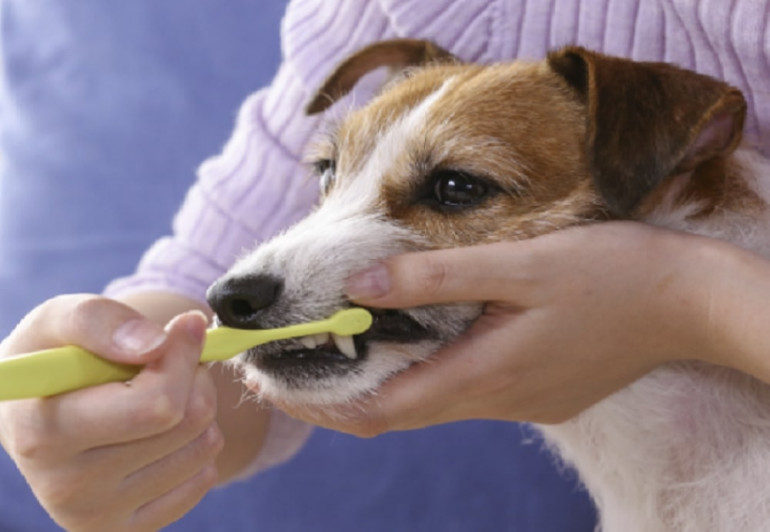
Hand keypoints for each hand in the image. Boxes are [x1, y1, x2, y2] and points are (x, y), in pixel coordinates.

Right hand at [0, 295, 222, 531]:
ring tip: (157, 395)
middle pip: (189, 422)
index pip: (157, 405)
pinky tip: (160, 432)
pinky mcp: (128, 529)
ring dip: (197, 408)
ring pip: (204, 446)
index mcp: (43, 434)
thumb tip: (157, 344)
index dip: (183, 357)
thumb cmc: (57, 358)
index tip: (184, 327)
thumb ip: (103, 321)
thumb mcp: (62, 320)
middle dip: (194, 378)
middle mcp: (66, 488)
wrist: (41, 412)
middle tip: (169, 361)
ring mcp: (98, 516)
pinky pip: (204, 477)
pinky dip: (195, 444)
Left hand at [279, 223, 742, 434]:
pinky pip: (457, 390)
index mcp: (481, 375)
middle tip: (282, 369)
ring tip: (329, 352)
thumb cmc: (609, 276)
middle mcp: (491, 399)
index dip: (318, 403)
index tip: (270, 381)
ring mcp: (515, 400)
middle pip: (393, 414)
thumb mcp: (518, 264)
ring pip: (424, 402)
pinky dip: (415, 375)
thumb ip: (433, 279)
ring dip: (372, 386)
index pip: (377, 411)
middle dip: (332, 397)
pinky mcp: (532, 389)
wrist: (688, 304)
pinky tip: (404, 344)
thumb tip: (356, 285)